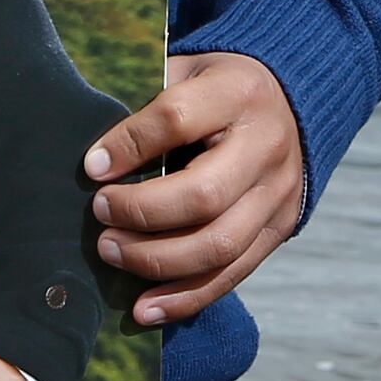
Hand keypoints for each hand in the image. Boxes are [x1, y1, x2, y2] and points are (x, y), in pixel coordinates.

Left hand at [85, 51, 308, 328]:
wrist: (288, 105)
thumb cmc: (217, 89)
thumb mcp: (188, 72)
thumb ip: (148, 107)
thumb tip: (96, 163)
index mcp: (239, 93)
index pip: (177, 120)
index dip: (129, 146)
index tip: (92, 167)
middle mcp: (267, 146)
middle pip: (203, 196)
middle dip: (141, 213)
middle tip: (99, 213)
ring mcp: (278, 194)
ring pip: (218, 246)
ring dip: (155, 260)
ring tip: (111, 252)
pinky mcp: (279, 230)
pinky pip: (231, 275)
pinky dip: (183, 299)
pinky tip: (143, 308)